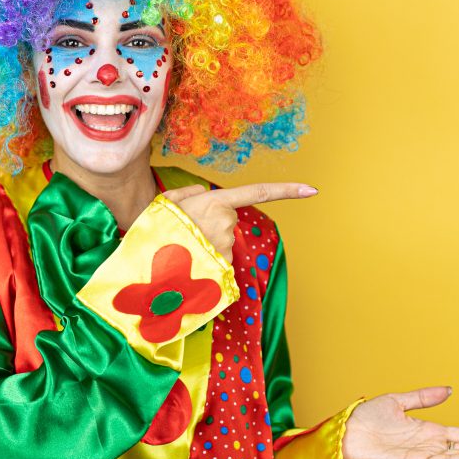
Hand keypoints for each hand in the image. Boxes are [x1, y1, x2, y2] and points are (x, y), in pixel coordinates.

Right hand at [162, 182, 317, 263]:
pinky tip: (189, 261)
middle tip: (186, 230)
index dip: (286, 191)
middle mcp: (227, 224)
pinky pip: (218, 258)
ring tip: (183, 247)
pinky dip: (206, 259)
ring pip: (223, 239)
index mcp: (216, 202)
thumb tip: (206, 196)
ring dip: (207, 242)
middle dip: (213, 223)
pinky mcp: (222, 268)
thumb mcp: (168, 202)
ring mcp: (226, 247)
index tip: (312, 190)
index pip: (258, 193)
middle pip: (229, 219)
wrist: (146, 266)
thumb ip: (191, 192)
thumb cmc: (155, 230)